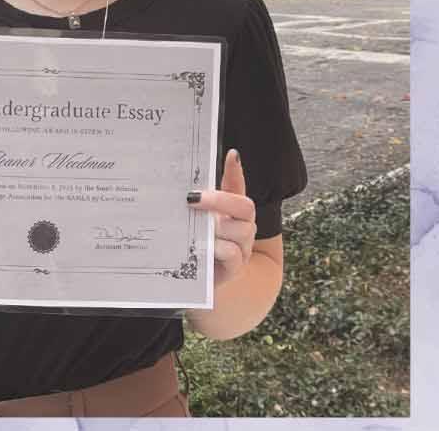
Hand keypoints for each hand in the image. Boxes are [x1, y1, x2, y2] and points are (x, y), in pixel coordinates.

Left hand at [189, 150, 256, 286]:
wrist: (206, 284)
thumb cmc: (205, 247)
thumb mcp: (201, 222)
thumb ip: (204, 199)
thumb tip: (209, 170)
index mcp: (235, 213)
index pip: (240, 187)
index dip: (237, 171)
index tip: (231, 155)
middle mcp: (244, 227)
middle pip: (245, 207)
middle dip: (220, 200)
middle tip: (193, 199)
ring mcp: (243, 248)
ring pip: (241, 231)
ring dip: (217, 227)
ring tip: (197, 228)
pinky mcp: (235, 268)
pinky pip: (233, 254)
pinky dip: (217, 249)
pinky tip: (199, 247)